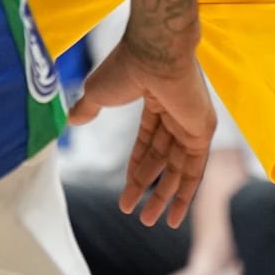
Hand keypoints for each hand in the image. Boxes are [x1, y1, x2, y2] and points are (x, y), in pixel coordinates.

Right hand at [69, 35, 214, 229]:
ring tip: (146, 221)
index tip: (125, 193)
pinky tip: (174, 216)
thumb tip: (72, 120)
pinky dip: (185, 193)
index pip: (147, 142)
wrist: (155, 52)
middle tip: (134, 214)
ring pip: (177, 168)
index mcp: (155, 100)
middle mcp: (177, 113)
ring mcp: (192, 123)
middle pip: (161, 158)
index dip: (136, 168)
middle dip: (146, 186)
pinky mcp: (203, 131)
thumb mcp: (98, 92)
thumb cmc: (126, 67)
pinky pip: (195, 169)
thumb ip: (87, 108)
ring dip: (162, 196)